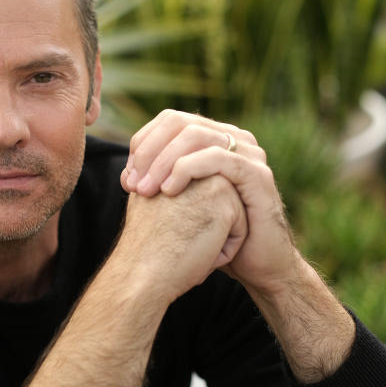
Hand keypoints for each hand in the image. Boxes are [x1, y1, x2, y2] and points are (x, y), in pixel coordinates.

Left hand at [121, 110, 296, 297]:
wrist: (258, 266)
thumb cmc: (217, 236)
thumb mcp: (184, 203)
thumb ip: (162, 181)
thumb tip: (128, 172)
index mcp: (215, 139)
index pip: (170, 120)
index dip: (143, 144)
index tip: (128, 178)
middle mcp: (234, 138)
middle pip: (180, 122)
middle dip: (148, 151)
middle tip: (132, 184)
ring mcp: (249, 154)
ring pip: (195, 135)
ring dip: (162, 161)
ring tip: (145, 191)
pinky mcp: (258, 174)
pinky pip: (217, 158)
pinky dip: (187, 169)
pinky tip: (169, 191)